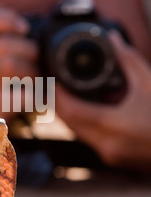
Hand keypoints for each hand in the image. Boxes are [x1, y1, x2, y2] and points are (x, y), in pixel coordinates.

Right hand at [0, 6, 38, 136]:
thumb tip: (26, 25)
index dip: (6, 19)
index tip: (25, 27)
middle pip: (3, 44)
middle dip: (28, 48)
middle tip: (37, 58)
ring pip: (10, 64)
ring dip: (32, 69)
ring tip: (37, 77)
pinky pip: (17, 96)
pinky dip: (31, 95)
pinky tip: (35, 97)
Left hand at [55, 32, 150, 168]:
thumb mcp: (148, 82)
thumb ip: (128, 59)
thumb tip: (113, 37)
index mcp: (113, 125)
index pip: (71, 111)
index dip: (58, 95)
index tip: (54, 79)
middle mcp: (107, 144)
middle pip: (69, 123)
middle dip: (60, 104)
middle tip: (56, 84)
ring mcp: (109, 154)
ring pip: (77, 133)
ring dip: (70, 115)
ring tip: (68, 94)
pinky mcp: (113, 158)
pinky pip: (89, 139)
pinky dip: (83, 124)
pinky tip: (88, 110)